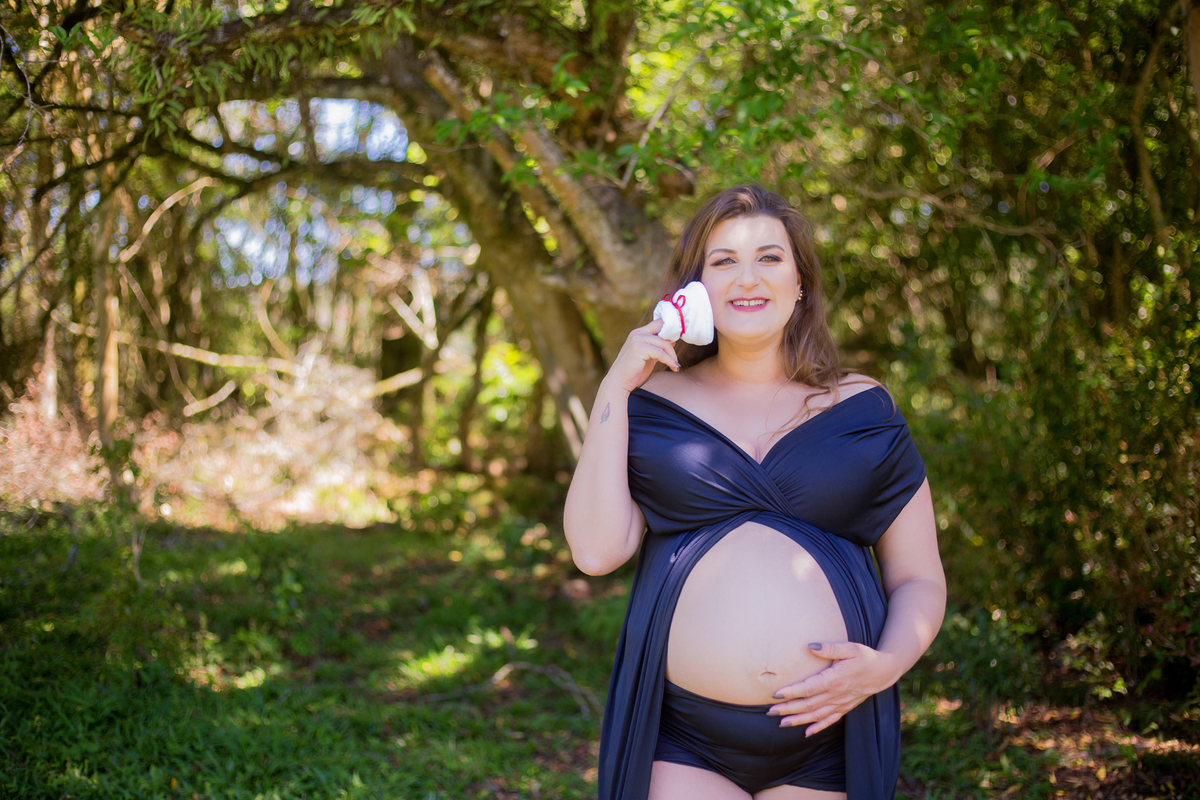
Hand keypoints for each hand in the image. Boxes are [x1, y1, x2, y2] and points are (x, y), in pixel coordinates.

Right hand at [603, 318, 680, 393]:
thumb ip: (658, 347)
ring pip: (664, 343)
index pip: (659, 323)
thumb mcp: (649, 356)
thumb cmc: (633, 371)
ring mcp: (637, 340)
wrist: (619, 382)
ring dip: (673, 355)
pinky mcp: (639, 349)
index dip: (670, 329)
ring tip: (676, 365)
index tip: (679, 341)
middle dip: (674, 340)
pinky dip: (670, 361)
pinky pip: (661, 353)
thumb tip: (673, 340)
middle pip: (664, 331)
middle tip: (678, 354)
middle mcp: (637, 333)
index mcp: (639, 333)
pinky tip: (674, 367)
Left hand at [768, 642, 898, 735]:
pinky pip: (830, 721)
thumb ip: (829, 648)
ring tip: (782, 723)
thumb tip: (810, 645)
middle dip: (788, 709)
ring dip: (799, 720)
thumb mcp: (849, 648)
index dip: (792, 692)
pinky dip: (818, 727)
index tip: (776, 694)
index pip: (809, 689)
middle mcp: (837, 695)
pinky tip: (807, 733)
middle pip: (809, 705)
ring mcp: (841, 703)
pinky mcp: (846, 708)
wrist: (885, 671)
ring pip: (817, 716)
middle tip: (770, 712)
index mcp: (835, 680)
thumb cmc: (865, 657)